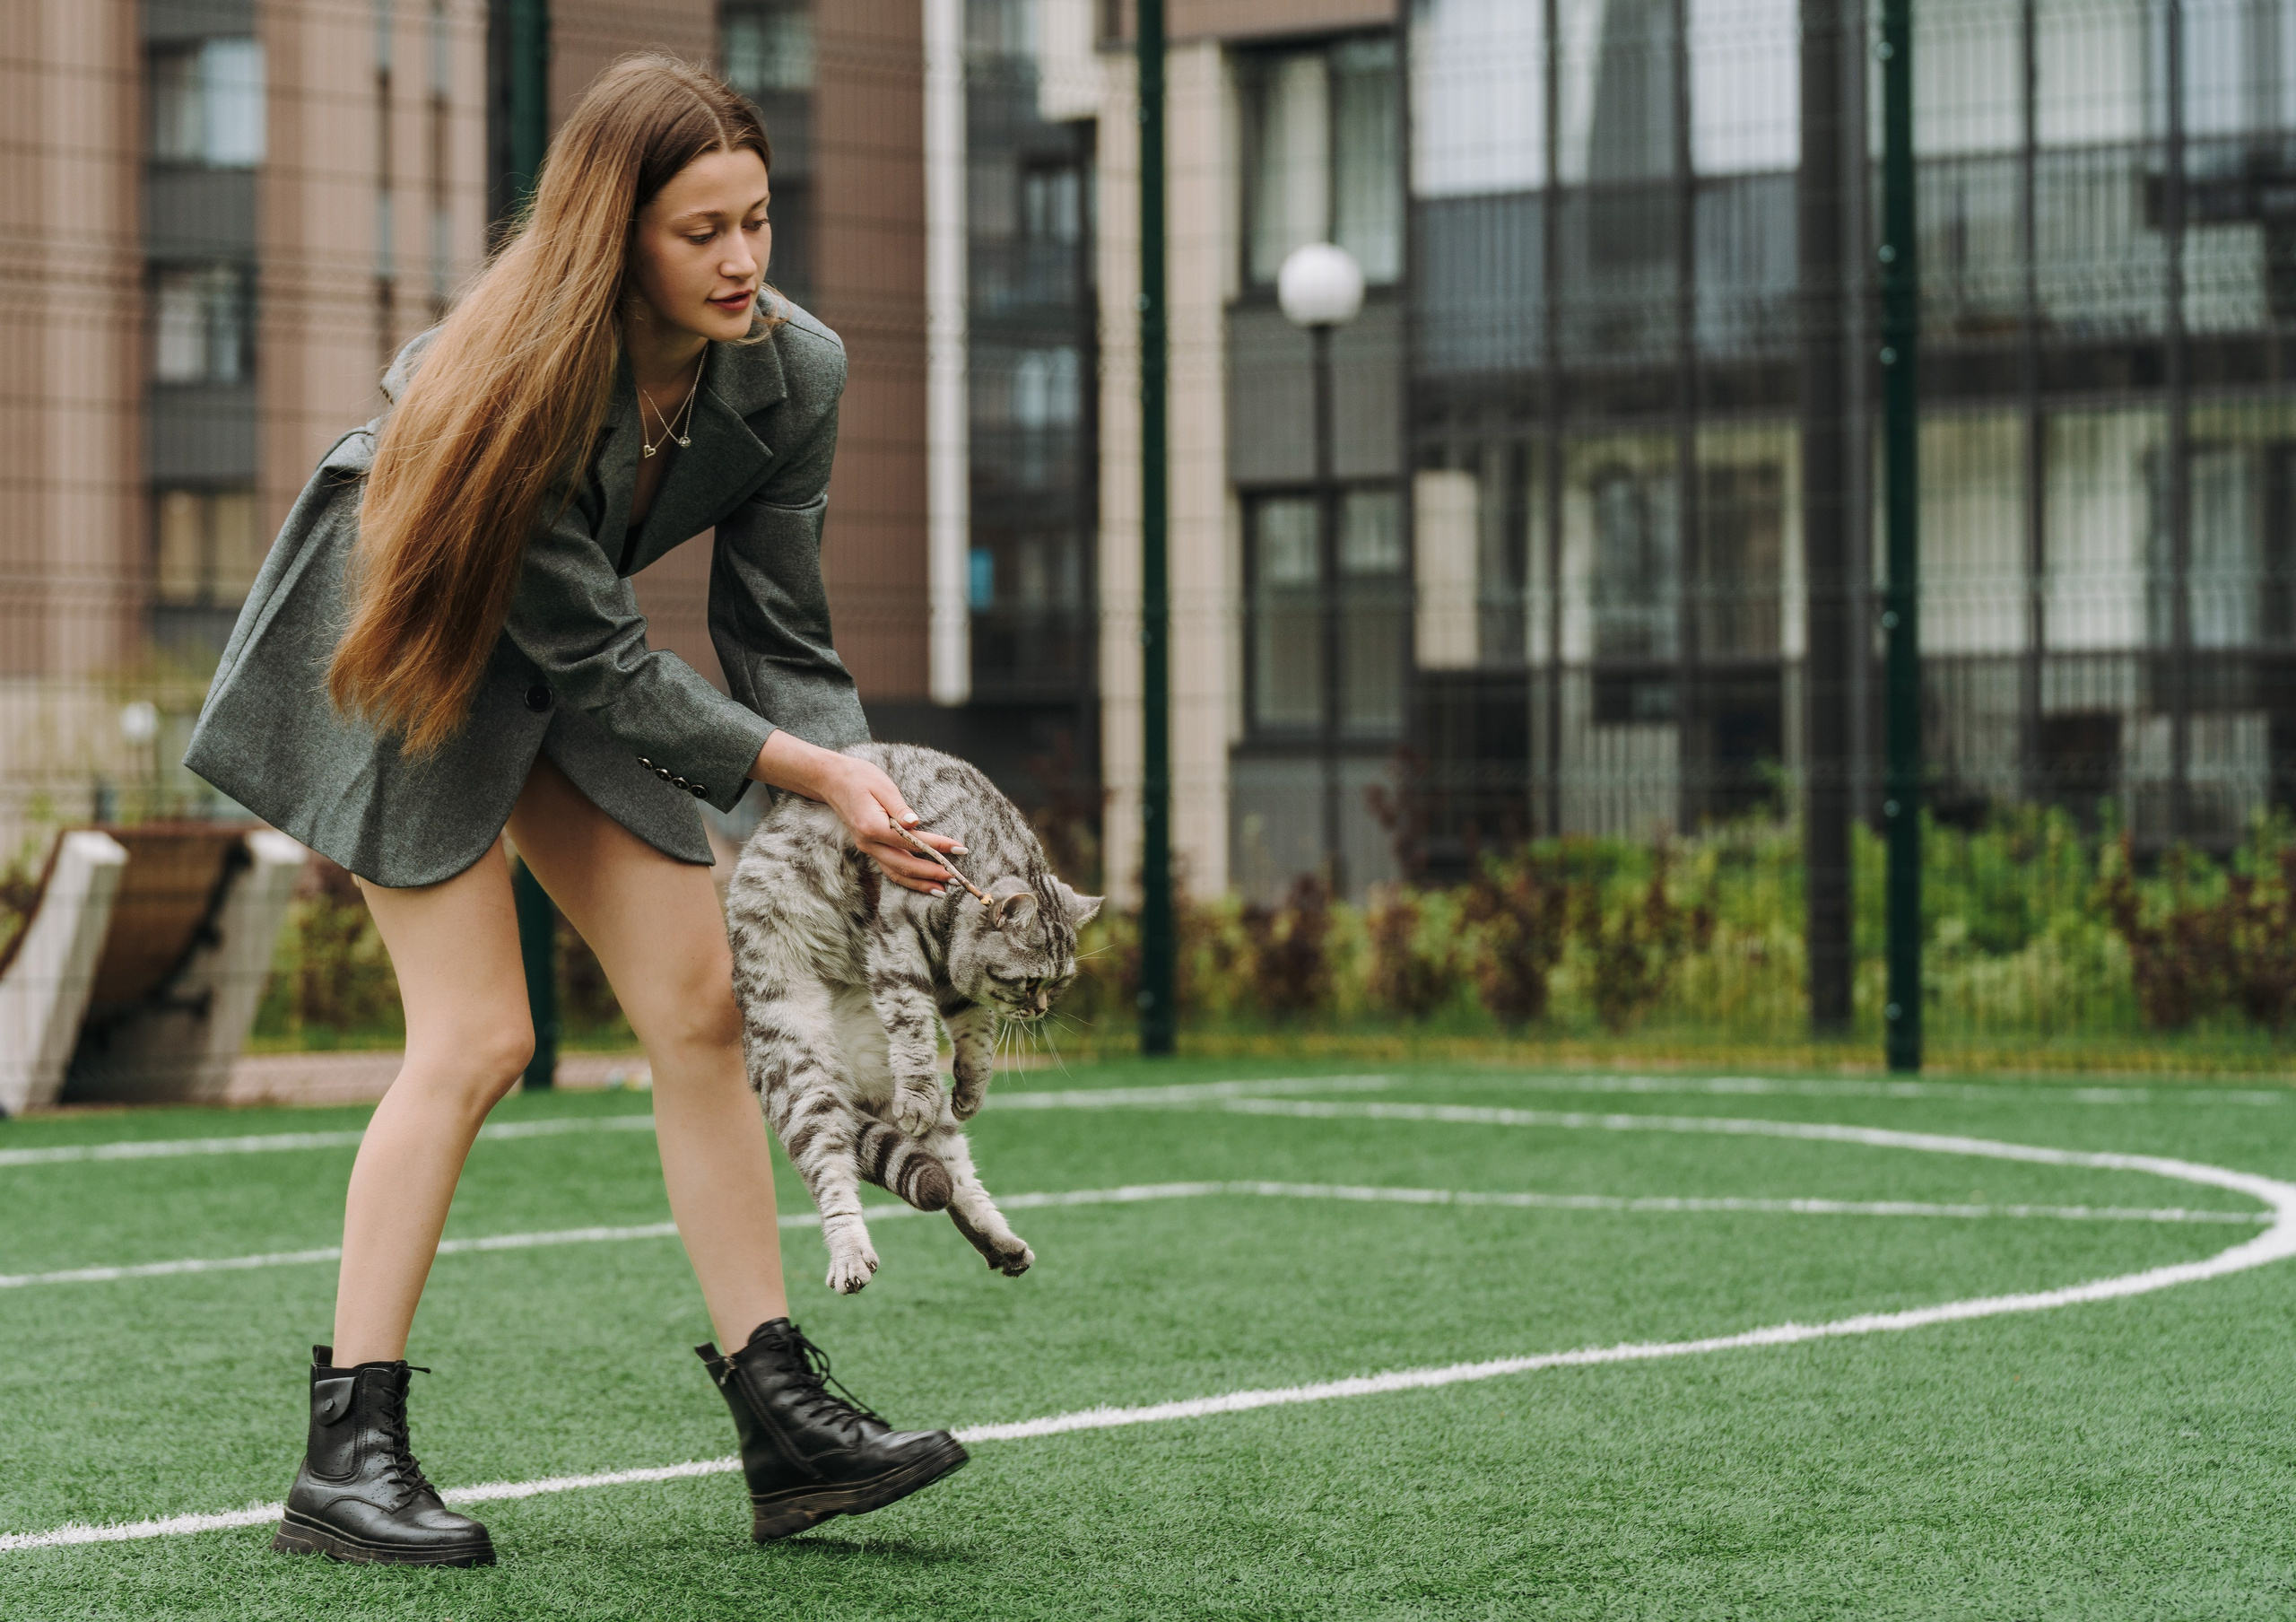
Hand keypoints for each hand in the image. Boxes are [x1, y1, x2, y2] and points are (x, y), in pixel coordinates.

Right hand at [750, 732, 962, 896]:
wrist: (832, 780)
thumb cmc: (859, 778)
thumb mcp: (883, 786)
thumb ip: (900, 808)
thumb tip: (916, 823)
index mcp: (872, 826)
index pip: (911, 841)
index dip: (937, 846)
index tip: (958, 848)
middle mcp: (868, 842)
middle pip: (904, 865)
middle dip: (931, 872)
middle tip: (955, 877)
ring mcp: (867, 848)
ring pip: (895, 872)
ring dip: (919, 883)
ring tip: (942, 891)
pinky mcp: (870, 848)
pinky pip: (890, 869)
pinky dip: (907, 879)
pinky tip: (922, 884)